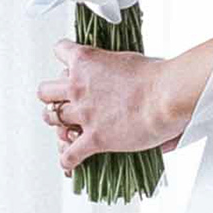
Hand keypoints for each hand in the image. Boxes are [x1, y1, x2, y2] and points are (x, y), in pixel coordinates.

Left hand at [40, 46, 193, 169]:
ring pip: (51, 119)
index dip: (65, 60)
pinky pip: (69, 154)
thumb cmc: (158, 76)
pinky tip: (70, 161)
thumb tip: (124, 74)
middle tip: (61, 101)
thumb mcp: (131, 59)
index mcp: (87, 62)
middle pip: (45, 91)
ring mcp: (83, 113)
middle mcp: (78, 87)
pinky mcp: (93, 138)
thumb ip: (118, 67)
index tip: (71, 67)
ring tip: (64, 128)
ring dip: (57, 124)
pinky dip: (67, 159)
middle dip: (52, 97)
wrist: (167, 96)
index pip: (60, 51)